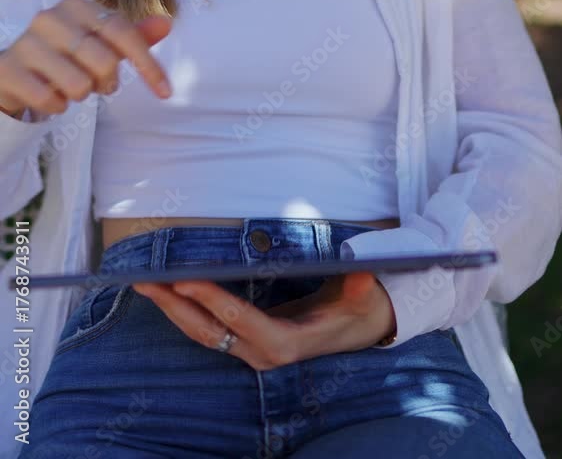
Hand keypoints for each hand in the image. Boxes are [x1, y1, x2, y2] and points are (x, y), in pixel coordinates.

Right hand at [0, 0, 172, 116]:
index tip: (165, 92)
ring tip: (68, 84)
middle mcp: (50, 18)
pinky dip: (56, 106)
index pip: (123, 32)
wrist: (13, 69)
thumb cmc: (65, 54)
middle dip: (107, 82)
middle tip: (95, 82)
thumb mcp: (100, 42)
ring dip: (80, 95)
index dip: (148, 65)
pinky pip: (51, 100)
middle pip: (105, 62)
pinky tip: (48, 93)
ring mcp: (27, 43)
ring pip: (79, 85)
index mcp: (77, 5)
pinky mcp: (9, 70)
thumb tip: (167, 23)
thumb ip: (133, 35)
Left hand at [132, 271, 396, 369]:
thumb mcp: (363, 298)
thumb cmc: (358, 309)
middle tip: (144, 280)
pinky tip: (167, 294)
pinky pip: (208, 329)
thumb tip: (361, 274)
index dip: (211, 300)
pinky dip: (185, 311)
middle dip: (175, 305)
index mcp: (286, 343)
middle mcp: (262, 352)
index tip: (184, 281)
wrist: (360, 330)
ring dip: (172, 309)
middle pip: (208, 330)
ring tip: (144, 284)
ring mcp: (251, 351)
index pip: (240, 318)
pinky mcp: (246, 343)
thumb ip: (360, 287)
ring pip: (202, 333)